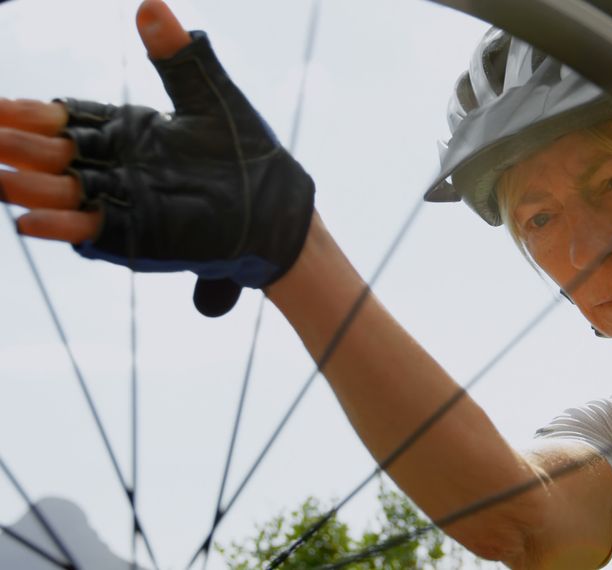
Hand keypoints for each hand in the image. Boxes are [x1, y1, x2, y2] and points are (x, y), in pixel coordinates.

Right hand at [0, 0, 314, 316]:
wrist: (279, 208)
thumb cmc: (245, 152)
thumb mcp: (209, 98)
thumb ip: (178, 58)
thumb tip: (150, 4)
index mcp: (126, 131)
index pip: (67, 119)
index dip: (32, 114)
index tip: (2, 107)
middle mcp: (116, 167)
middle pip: (54, 155)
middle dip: (19, 147)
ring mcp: (124, 203)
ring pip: (64, 193)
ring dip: (30, 187)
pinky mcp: (138, 236)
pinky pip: (93, 231)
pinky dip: (62, 227)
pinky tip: (28, 221)